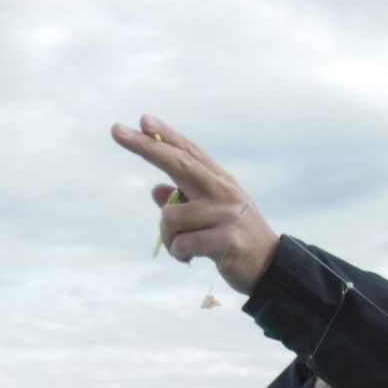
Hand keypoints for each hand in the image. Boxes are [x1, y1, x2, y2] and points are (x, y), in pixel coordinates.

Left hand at [111, 114, 279, 293]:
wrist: (270, 268)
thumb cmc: (236, 239)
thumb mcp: (211, 215)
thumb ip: (184, 201)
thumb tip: (156, 189)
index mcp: (220, 181)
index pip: (189, 152)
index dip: (165, 135)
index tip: (142, 120)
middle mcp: (223, 191)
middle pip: (178, 163)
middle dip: (146, 147)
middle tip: (116, 130)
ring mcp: (226, 214)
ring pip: (171, 216)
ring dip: (168, 237)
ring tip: (181, 249)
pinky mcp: (226, 240)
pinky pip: (182, 244)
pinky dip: (178, 254)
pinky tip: (188, 259)